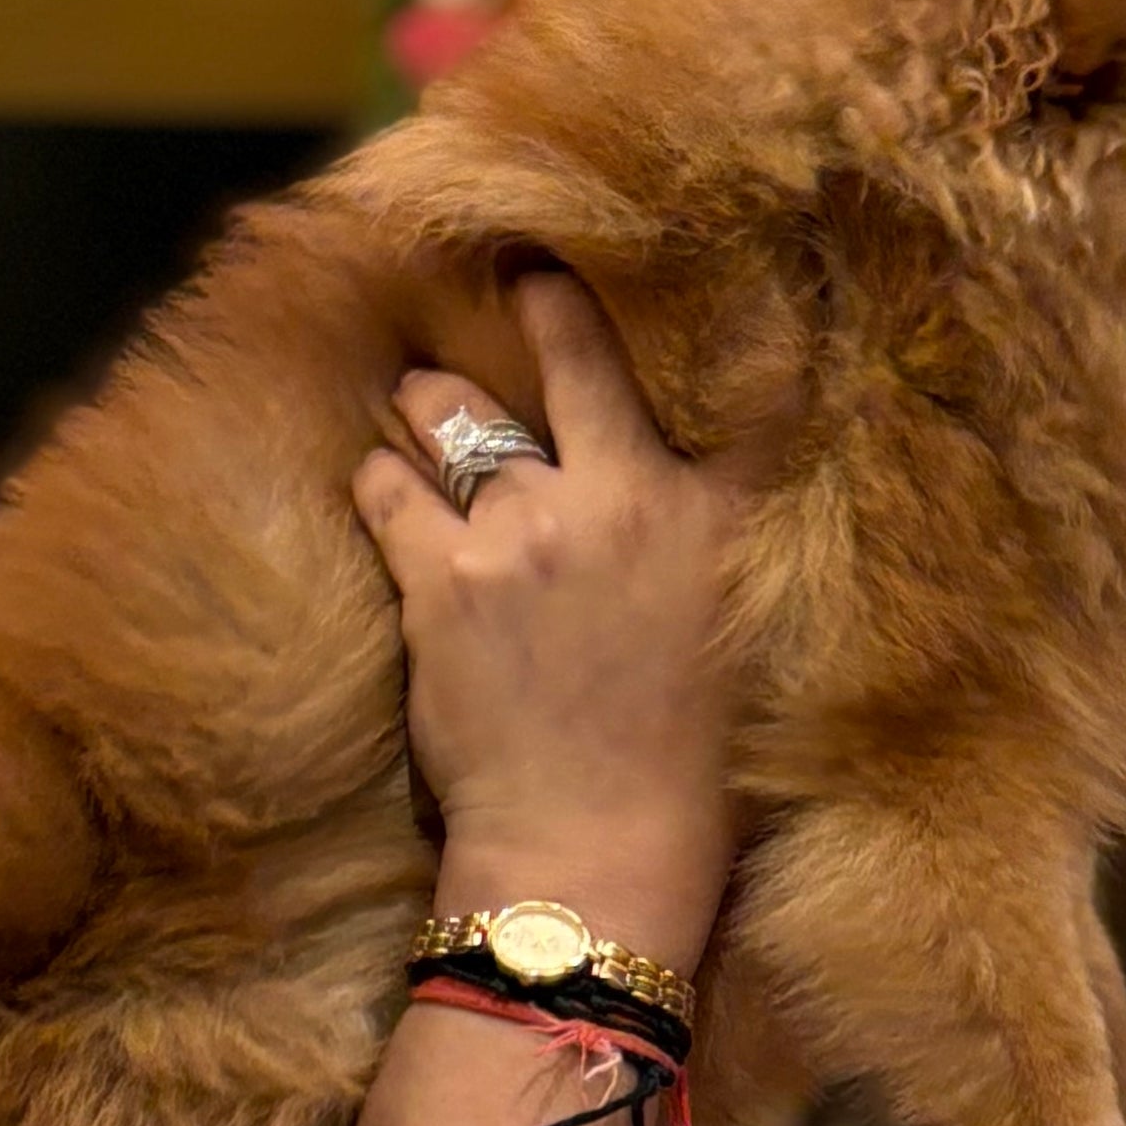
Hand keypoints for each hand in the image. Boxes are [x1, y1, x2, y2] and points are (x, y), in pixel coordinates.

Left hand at [354, 272, 749, 963]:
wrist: (595, 850)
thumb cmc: (684, 767)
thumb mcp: (740, 635)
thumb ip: (716, 540)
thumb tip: (683, 483)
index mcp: (718, 519)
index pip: (735, 385)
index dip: (712, 319)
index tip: (669, 280)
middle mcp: (626, 502)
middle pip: (567, 352)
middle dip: (537, 301)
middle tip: (516, 275)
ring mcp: (527, 532)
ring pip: (453, 410)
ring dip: (435, 404)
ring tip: (423, 406)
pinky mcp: (443, 577)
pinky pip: (388, 484)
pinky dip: (385, 480)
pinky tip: (388, 486)